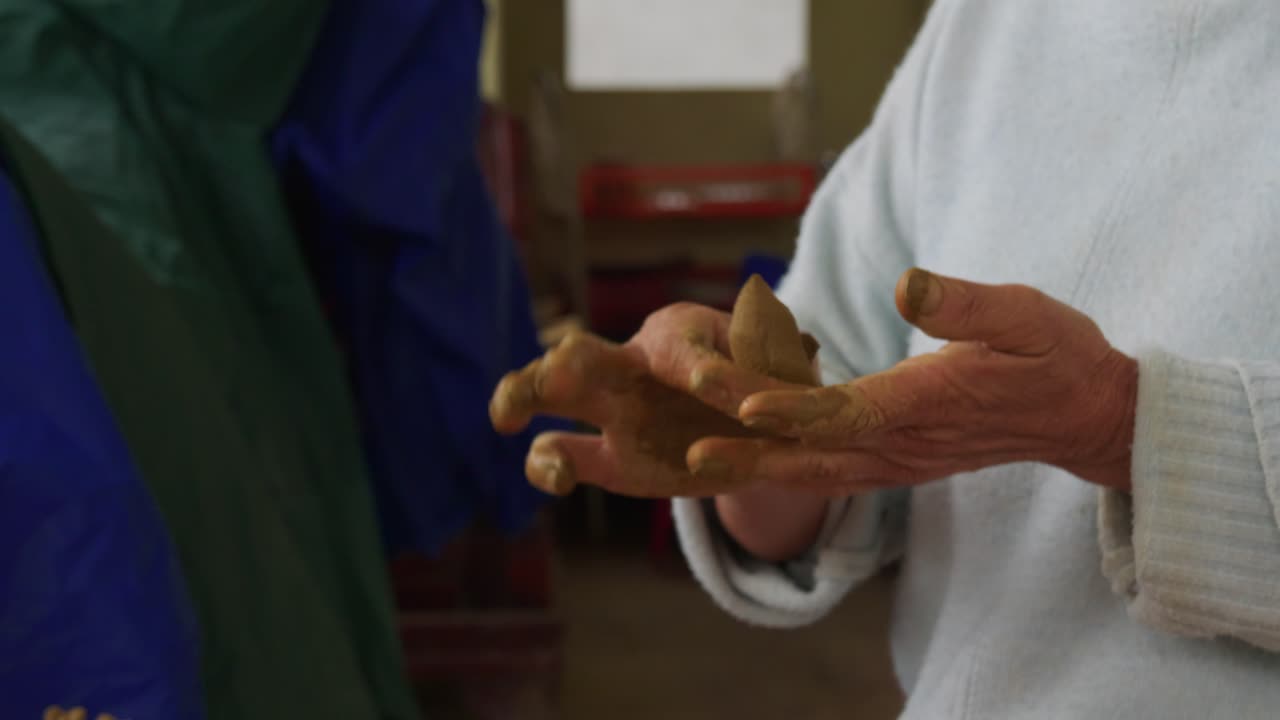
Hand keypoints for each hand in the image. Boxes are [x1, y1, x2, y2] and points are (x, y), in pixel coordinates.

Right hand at [489, 303, 803, 496]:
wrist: (762, 439)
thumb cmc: (773, 388)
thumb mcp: (786, 374)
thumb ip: (780, 367)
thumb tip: (800, 351)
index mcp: (682, 333)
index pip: (680, 348)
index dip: (693, 367)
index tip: (703, 383)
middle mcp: (634, 363)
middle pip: (587, 355)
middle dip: (565, 362)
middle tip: (551, 373)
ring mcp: (612, 409)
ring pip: (554, 391)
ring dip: (526, 395)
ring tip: (505, 413)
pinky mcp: (609, 459)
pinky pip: (561, 455)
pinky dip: (548, 464)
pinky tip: (554, 478)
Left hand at [689, 269, 1138, 493]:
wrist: (1083, 416)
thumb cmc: (1056, 356)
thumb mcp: (1026, 315)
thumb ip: (966, 305)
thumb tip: (908, 286)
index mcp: (928, 402)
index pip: (850, 409)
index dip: (795, 407)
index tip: (742, 405)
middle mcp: (906, 442)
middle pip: (816, 449)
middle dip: (750, 446)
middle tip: (688, 446)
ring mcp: (900, 462)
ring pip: (816, 471)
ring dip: (756, 468)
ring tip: (697, 462)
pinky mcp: (897, 465)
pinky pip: (830, 473)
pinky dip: (785, 470)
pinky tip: (747, 463)